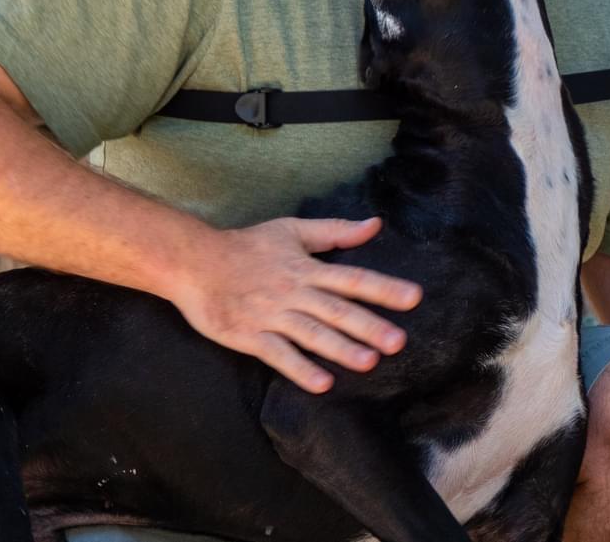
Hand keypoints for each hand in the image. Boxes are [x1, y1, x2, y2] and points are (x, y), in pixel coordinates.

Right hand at [172, 217, 421, 392]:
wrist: (195, 262)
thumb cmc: (246, 246)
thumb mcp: (291, 230)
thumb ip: (334, 231)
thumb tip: (375, 225)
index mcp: (305, 267)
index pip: (351, 277)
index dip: (383, 288)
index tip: (414, 297)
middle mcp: (292, 291)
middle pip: (336, 309)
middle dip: (368, 325)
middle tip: (398, 342)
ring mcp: (271, 315)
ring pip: (311, 332)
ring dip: (340, 348)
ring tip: (368, 362)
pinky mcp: (249, 335)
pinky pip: (278, 354)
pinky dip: (299, 368)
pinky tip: (322, 383)